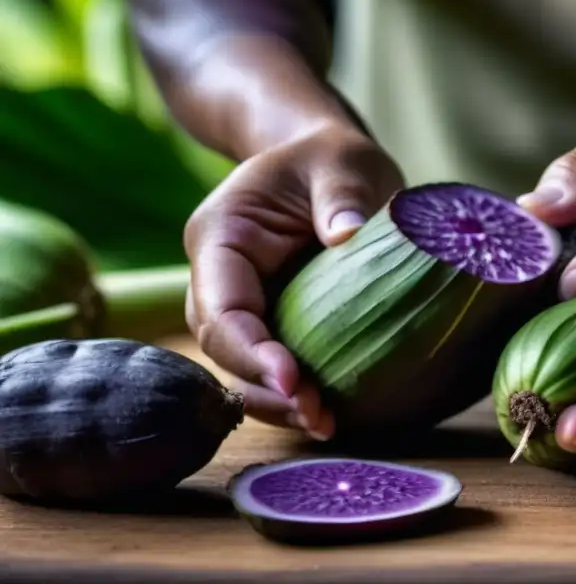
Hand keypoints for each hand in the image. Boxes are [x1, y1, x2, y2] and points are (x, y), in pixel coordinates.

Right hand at [183, 123, 404, 439]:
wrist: (327, 166)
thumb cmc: (329, 160)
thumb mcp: (341, 162)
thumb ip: (341, 194)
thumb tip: (347, 236)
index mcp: (221, 237)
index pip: (220, 306)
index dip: (250, 350)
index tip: (293, 379)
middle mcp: (220, 279)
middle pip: (225, 348)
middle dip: (265, 388)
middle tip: (318, 416)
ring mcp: (244, 305)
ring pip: (243, 368)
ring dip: (279, 402)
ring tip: (326, 423)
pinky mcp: (274, 323)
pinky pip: (273, 366)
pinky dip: (295, 393)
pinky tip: (329, 414)